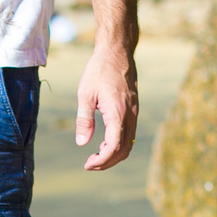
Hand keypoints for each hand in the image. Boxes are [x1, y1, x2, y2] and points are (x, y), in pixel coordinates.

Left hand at [75, 48, 138, 170]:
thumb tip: (82, 143)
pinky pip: (129, 134)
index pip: (113, 147)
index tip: (87, 164)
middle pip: (124, 150)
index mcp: (118, 113)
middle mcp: (130, 115)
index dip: (101, 161)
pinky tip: (103, 142)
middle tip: (89, 164)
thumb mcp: (85, 95)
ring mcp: (134, 113)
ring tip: (95, 155)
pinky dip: (118, 144)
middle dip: (107, 162)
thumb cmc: (99, 70)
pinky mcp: (133, 110)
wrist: (117, 51)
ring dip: (113, 154)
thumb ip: (84, 120)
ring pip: (129, 143)